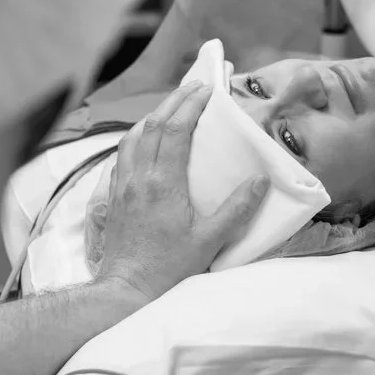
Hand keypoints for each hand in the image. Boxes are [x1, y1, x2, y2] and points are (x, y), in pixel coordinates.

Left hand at [96, 81, 269, 301]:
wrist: (127, 288)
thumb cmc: (169, 268)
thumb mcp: (210, 241)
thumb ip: (237, 209)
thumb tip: (260, 180)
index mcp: (164, 183)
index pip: (176, 130)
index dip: (191, 105)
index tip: (207, 89)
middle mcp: (140, 177)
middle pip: (154, 125)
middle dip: (174, 100)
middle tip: (193, 86)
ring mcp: (123, 185)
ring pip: (133, 136)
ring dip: (153, 115)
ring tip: (170, 107)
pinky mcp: (115, 196)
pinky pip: (123, 155)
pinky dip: (136, 137)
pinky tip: (145, 141)